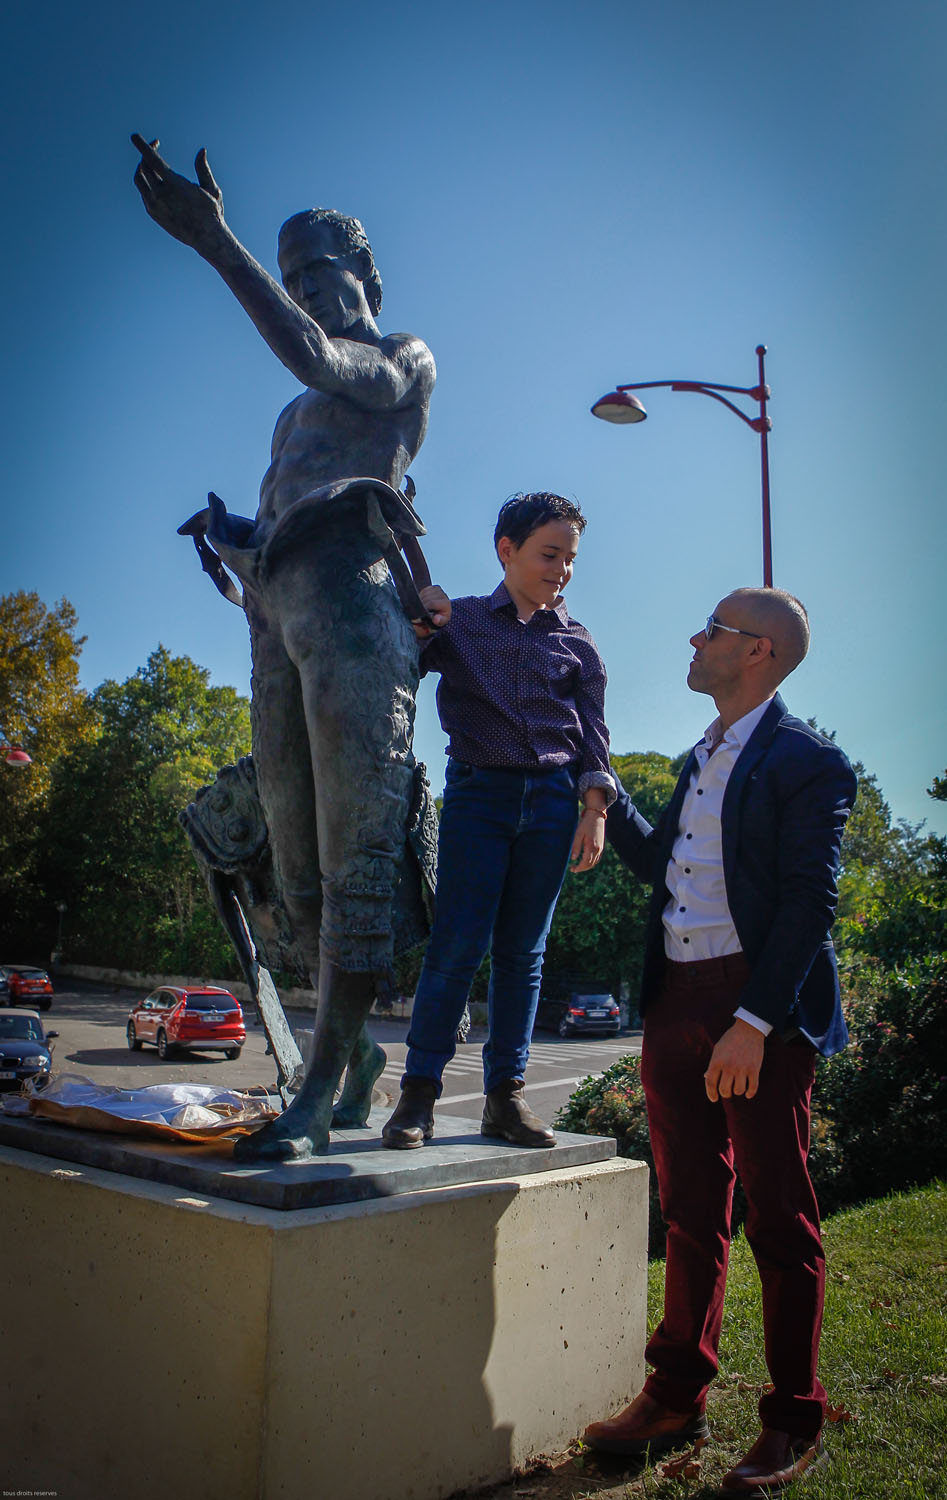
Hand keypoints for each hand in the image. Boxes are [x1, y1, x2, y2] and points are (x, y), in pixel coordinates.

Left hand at [131, 134, 225, 250]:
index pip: (152, 161)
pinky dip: (145, 182)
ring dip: (141, 167)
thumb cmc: (212, 212)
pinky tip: (154, 179)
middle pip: (144, 167)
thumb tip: (201, 151)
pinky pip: (143, 193)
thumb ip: (203, 169)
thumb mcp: (212, 189)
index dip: (143, 147)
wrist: (206, 238)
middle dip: (146, 154)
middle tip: (155, 146)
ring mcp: (154, 205)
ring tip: (148, 161)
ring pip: (139, 180)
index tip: (135, 136)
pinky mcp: (152, 213)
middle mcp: (160, 195)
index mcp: (174, 185)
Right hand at [412, 584, 450, 637]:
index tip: (421, 612)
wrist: (442, 611)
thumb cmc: (441, 617)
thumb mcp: (441, 622)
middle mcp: (443, 595)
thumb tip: (435, 619)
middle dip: (422, 603)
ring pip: (425, 593)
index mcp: (446, 603)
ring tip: (422, 606)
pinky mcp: (434, 587)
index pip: (432, 603)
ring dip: (421, 599)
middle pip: (427, 597)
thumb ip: (439, 621)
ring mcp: (439, 590)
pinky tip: (424, 600)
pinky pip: (424, 590)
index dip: (425, 607)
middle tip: (420, 610)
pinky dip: (422, 595)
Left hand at [569, 808, 604, 872]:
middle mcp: (598, 849)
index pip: (586, 862)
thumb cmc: (586, 823)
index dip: (579, 868)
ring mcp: (601, 848)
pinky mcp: (601, 846)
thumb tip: (573, 859)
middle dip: (582, 868)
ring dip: (587, 866)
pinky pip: (597, 858)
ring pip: (595, 862)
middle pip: (590, 864)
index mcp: (592, 846)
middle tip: (573, 869)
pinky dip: (591, 862)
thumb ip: (576, 846)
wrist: (596, 816)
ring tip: (578, 866)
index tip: (572, 869)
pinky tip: (585, 861)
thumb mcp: (578, 834)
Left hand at [704, 1018, 764, 1101]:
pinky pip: (752, 1088)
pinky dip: (750, 1093)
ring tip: (737, 1086)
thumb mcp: (718, 1049)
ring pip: (739, 1091)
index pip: (710, 1083)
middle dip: (725, 1093)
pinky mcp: (754, 1069)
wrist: (748, 1029)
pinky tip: (748, 1092)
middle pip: (724, 1090)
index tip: (714, 1099)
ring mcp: (742, 1068)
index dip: (711, 1094)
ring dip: (738, 1091)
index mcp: (717, 1061)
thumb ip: (712, 1064)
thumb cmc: (730, 1039)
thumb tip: (706, 1077)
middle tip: (727, 1091)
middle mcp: (728, 1066)